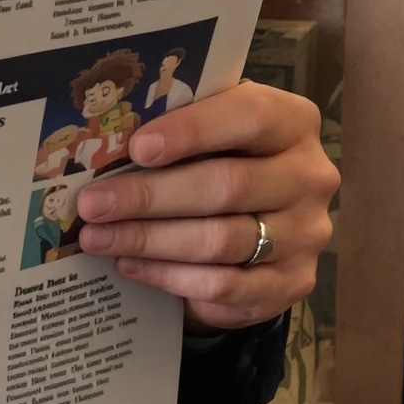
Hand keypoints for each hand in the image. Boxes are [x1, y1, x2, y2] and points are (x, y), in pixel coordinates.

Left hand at [74, 81, 335, 329]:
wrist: (261, 216)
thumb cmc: (221, 156)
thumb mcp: (210, 129)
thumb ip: (176, 125)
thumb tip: (103, 139)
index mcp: (293, 122)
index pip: (250, 117)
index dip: (192, 131)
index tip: (137, 148)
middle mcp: (310, 177)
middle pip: (227, 187)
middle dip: (150, 197)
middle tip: (93, 204)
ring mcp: (306, 235)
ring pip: (221, 241)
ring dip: (149, 240)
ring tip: (97, 238)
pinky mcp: (291, 284)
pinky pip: (224, 287)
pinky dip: (169, 277)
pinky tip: (130, 264)